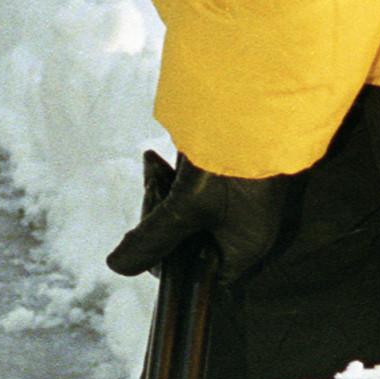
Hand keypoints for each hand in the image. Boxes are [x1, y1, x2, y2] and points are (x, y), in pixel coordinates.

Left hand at [106, 155, 296, 282]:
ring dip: (164, 192)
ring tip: (153, 165)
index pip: (196, 276)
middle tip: (152, 184)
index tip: (147, 232)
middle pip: (188, 243)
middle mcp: (247, 233)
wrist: (263, 102)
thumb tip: (116, 268)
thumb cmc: (231, 160)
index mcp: (244, 249)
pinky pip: (199, 192)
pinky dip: (176, 178)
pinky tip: (158, 159)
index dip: (165, 259)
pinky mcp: (238, 181)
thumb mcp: (185, 205)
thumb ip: (152, 238)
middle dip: (161, 215)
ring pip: (189, 214)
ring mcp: (244, 207)